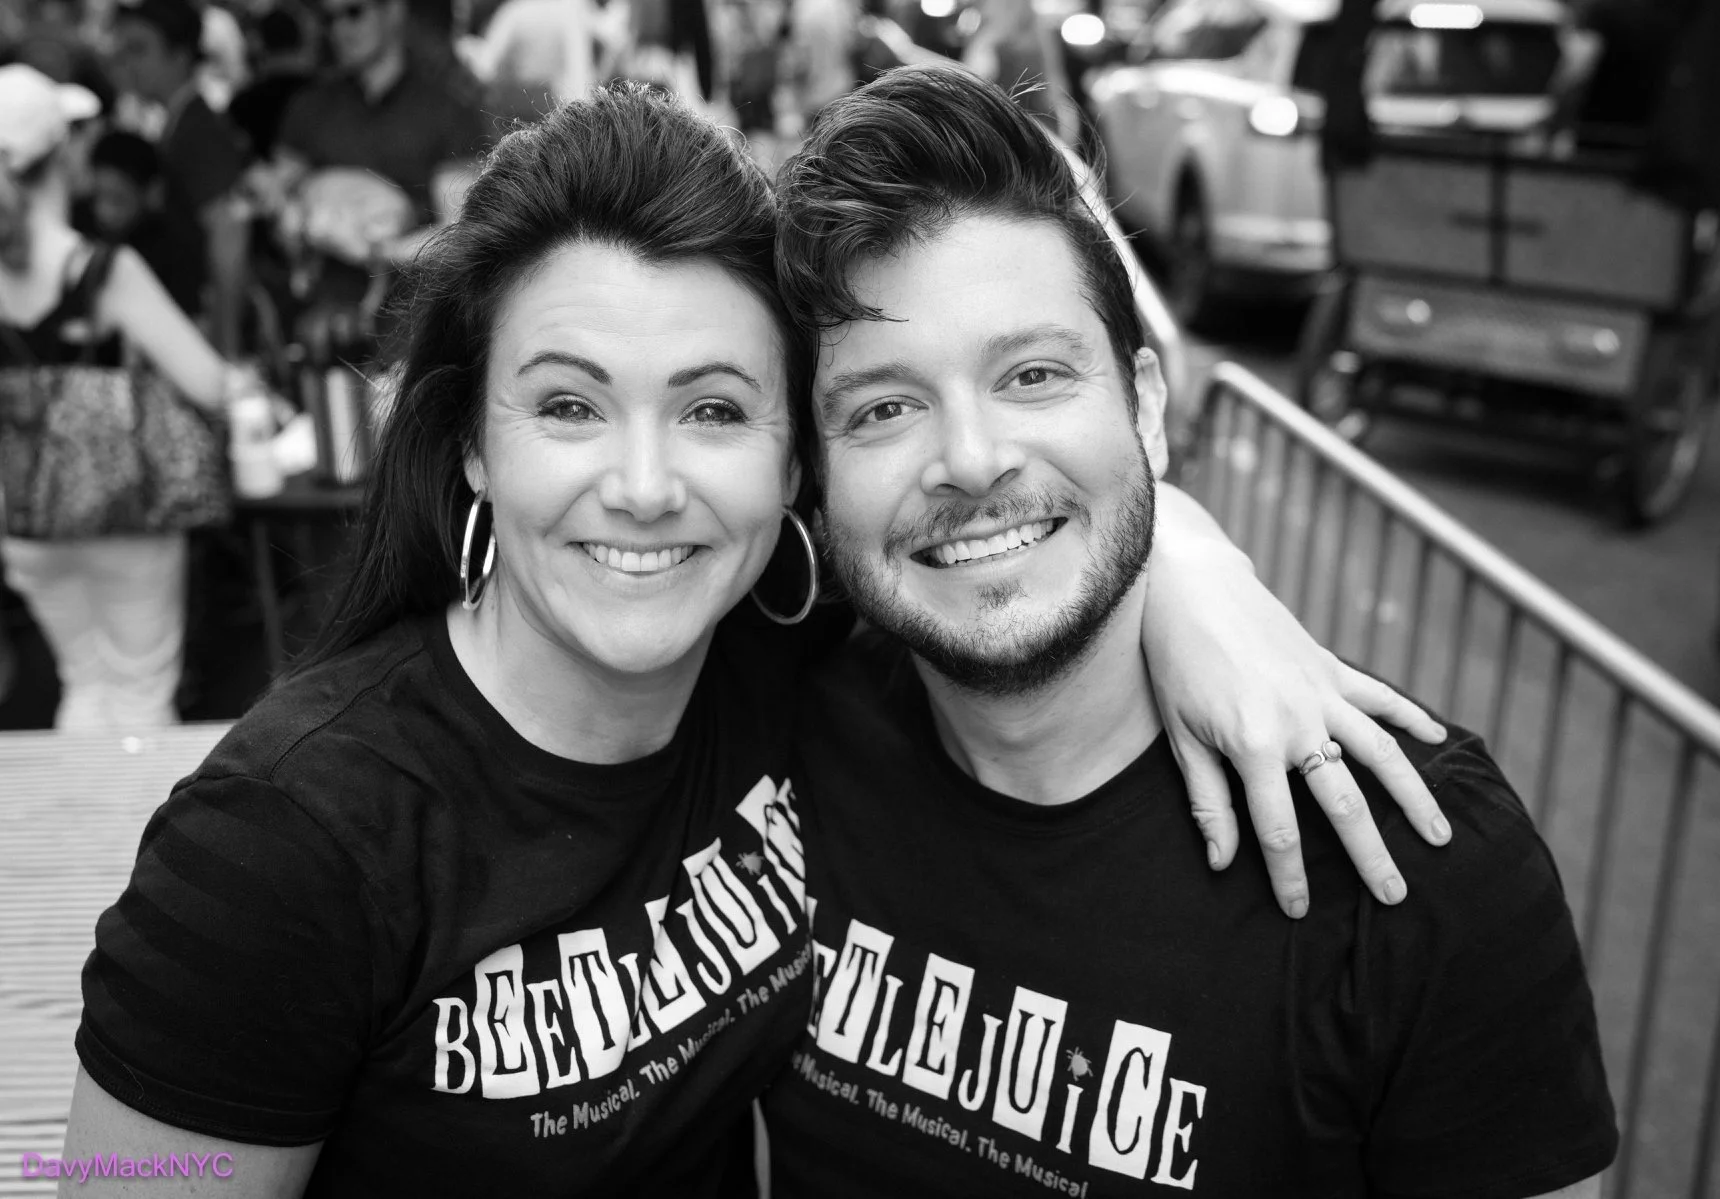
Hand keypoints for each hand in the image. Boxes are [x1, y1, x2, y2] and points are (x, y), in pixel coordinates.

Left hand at [1142, 504, 1449, 917]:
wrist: (1191, 585)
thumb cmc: (1175, 663)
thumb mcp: (1181, 736)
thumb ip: (1207, 802)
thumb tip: (1221, 863)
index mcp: (1254, 745)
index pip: (1278, 829)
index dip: (1289, 876)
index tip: (1299, 911)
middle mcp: (1299, 723)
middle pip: (1344, 804)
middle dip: (1370, 855)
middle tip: (1395, 897)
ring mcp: (1321, 693)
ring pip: (1382, 754)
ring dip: (1414, 797)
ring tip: (1441, 837)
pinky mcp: (1330, 666)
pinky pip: (1380, 698)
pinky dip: (1412, 720)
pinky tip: (1440, 742)